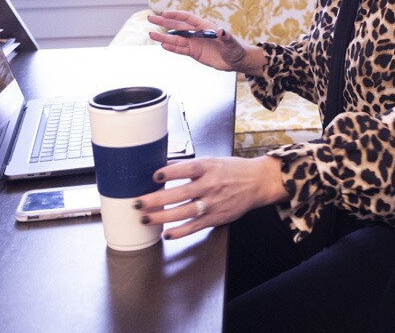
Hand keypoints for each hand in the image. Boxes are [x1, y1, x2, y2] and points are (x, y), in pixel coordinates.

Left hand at [133, 156, 287, 240]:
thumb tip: (162, 168)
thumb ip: (187, 166)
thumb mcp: (211, 161)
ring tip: (145, 218)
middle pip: (179, 194)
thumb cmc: (232, 170)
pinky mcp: (215, 218)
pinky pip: (194, 227)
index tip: (153, 176)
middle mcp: (210, 185)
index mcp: (208, 168)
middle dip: (156, 199)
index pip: (185, 170)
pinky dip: (179, 232)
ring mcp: (212, 204)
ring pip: (183, 212)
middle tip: (138, 202)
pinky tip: (166, 233)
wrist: (256, 183)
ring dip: (162, 217)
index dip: (168, 173)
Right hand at [147, 11, 263, 75]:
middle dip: (164, 22)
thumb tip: (221, 30)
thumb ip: (225, 37)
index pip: (188, 18)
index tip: (165, 13)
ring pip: (176, 39)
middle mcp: (197, 34)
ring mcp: (195, 43)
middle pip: (178, 26)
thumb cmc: (235, 48)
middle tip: (151, 18)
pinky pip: (181, 49)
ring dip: (164, 37)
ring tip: (151, 34)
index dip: (177, 15)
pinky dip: (172, 48)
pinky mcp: (194, 53)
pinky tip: (163, 45)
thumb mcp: (231, 43)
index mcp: (205, 27)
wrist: (236, 60)